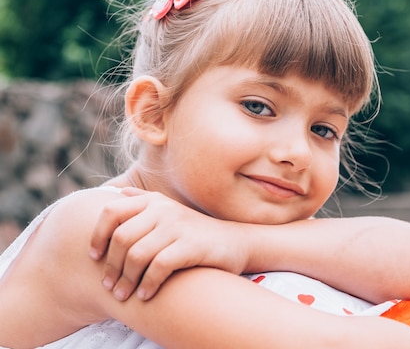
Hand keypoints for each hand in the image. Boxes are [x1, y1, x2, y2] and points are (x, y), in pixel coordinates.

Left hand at [89, 187, 248, 300]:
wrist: (235, 242)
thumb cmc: (195, 233)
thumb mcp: (170, 212)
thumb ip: (144, 202)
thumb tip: (117, 194)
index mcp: (153, 201)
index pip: (111, 212)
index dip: (97, 235)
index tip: (94, 257)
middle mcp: (163, 209)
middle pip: (121, 238)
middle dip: (111, 266)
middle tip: (110, 285)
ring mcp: (178, 226)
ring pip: (137, 255)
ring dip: (126, 280)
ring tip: (124, 295)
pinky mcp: (191, 245)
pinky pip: (158, 267)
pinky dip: (147, 284)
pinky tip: (145, 295)